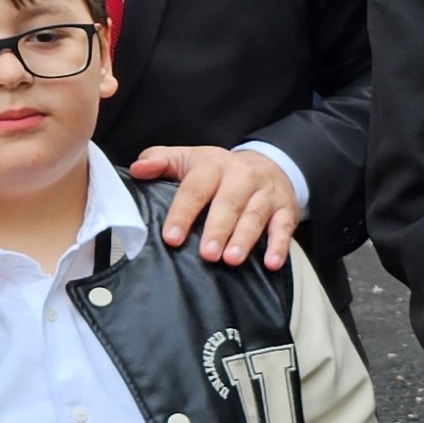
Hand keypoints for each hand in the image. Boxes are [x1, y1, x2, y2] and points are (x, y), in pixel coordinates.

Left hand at [129, 145, 298, 268]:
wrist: (269, 163)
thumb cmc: (219, 170)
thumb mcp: (188, 159)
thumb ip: (159, 161)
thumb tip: (138, 170)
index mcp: (213, 165)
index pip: (195, 189)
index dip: (183, 213)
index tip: (172, 238)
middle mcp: (241, 176)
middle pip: (228, 203)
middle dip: (218, 229)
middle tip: (207, 254)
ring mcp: (266, 193)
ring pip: (255, 215)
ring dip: (245, 238)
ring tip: (232, 260)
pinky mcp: (286, 209)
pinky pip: (284, 227)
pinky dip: (279, 245)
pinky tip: (271, 263)